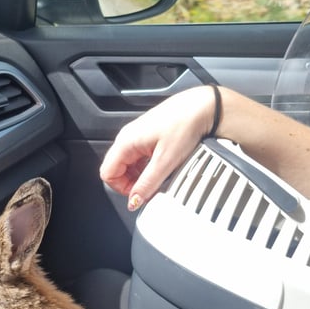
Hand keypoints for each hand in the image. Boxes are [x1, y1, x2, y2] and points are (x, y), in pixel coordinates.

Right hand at [99, 86, 215, 210]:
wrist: (202, 107)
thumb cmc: (184, 125)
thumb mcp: (165, 162)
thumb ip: (147, 184)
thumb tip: (134, 202)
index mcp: (126, 141)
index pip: (107, 173)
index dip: (121, 188)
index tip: (138, 194)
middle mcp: (127, 137)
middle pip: (116, 169)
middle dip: (130, 183)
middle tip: (150, 188)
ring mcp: (137, 136)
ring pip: (128, 164)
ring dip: (139, 176)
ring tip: (159, 177)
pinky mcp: (148, 136)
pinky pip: (138, 157)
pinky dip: (146, 167)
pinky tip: (161, 167)